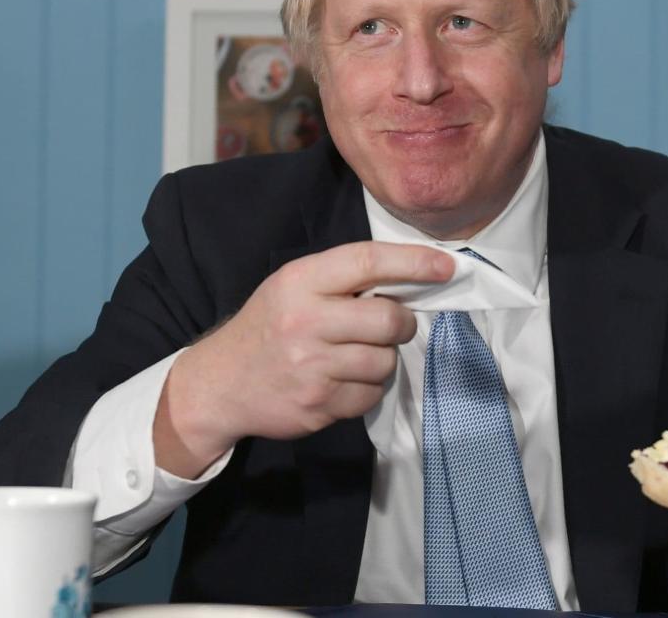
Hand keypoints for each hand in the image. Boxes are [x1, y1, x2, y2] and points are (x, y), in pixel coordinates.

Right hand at [155, 241, 454, 476]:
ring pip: (385, 361)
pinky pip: (370, 394)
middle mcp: (306, 321)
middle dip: (403, 323)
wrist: (221, 384)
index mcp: (300, 282)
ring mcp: (312, 367)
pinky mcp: (317, 405)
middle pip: (390, 319)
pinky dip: (367, 389)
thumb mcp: (292, 288)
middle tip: (393, 325)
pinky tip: (342, 381)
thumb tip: (412, 283)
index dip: (414, 262)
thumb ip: (342, 281)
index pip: (368, 261)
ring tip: (357, 355)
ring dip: (383, 359)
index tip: (447, 265)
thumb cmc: (268, 326)